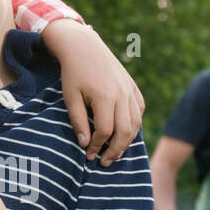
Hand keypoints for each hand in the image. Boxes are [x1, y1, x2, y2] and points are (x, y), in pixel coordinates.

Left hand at [44, 20, 144, 165]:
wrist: (84, 46)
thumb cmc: (73, 73)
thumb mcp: (70, 97)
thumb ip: (78, 121)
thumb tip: (85, 144)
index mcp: (105, 97)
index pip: (105, 131)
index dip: (97, 147)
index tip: (88, 155)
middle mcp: (122, 94)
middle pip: (125, 131)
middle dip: (115, 150)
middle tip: (105, 162)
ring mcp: (130, 89)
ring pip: (136, 123)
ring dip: (127, 141)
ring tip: (115, 152)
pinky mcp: (133, 86)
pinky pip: (139, 110)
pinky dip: (134, 124)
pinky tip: (124, 133)